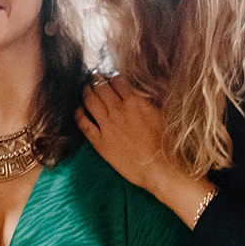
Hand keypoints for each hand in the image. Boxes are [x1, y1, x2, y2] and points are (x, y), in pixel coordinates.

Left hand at [77, 73, 175, 193]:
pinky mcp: (100, 142)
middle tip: (94, 77)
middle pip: (101, 88)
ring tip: (86, 88)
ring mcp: (108, 126)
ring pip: (91, 102)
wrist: (160, 168)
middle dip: (96, 80)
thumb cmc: (165, 144)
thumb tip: (141, 90)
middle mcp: (119, 111)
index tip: (111, 78)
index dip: (112, 77)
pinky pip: (84, 124)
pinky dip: (79, 114)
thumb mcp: (161, 114)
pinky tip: (79, 110)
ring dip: (86, 92)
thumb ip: (148, 99)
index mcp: (135, 102)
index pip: (117, 80)